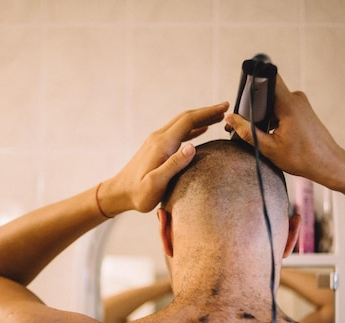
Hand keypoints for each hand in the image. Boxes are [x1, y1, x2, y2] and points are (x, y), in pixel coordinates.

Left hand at [107, 102, 229, 214]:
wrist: (119, 193)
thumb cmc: (138, 194)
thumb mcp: (156, 183)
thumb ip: (173, 165)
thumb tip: (192, 147)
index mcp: (162, 144)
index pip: (189, 121)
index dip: (208, 113)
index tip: (225, 107)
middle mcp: (159, 138)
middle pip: (186, 117)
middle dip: (207, 111)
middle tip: (226, 107)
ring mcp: (157, 141)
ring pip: (182, 123)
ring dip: (201, 118)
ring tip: (218, 116)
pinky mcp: (156, 147)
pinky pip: (178, 132)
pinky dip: (193, 128)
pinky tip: (202, 130)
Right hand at [225, 76, 344, 186]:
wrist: (328, 164)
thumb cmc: (303, 158)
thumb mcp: (269, 148)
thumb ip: (247, 131)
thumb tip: (230, 118)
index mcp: (288, 104)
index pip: (267, 79)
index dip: (251, 83)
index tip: (240, 97)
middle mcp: (296, 98)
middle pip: (267, 91)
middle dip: (253, 105)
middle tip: (241, 123)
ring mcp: (300, 103)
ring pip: (273, 101)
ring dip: (262, 113)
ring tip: (255, 131)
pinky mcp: (302, 110)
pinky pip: (281, 107)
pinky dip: (272, 117)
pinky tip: (268, 133)